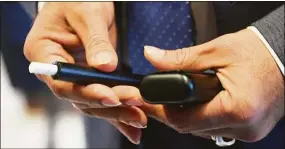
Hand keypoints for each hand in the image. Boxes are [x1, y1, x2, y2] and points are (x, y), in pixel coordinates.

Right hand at [24, 2, 145, 143]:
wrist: (82, 0)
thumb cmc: (77, 0)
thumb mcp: (88, 14)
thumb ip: (96, 41)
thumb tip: (105, 67)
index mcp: (44, 52)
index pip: (62, 81)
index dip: (86, 92)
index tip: (110, 96)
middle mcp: (57, 70)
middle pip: (80, 96)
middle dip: (109, 104)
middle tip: (135, 107)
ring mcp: (74, 76)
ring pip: (93, 102)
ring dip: (117, 111)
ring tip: (139, 119)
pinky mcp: (90, 78)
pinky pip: (103, 96)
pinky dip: (117, 109)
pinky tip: (131, 120)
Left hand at [139, 28, 283, 141]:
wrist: (284, 55)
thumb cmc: (258, 52)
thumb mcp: (216, 51)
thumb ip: (180, 59)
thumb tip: (153, 57)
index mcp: (237, 108)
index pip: (186, 122)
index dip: (163, 112)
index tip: (151, 102)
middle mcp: (245, 126)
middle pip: (193, 128)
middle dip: (175, 113)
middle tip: (164, 97)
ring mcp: (249, 131)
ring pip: (204, 131)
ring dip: (190, 115)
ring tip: (185, 96)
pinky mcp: (250, 130)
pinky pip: (218, 128)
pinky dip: (206, 117)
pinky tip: (203, 102)